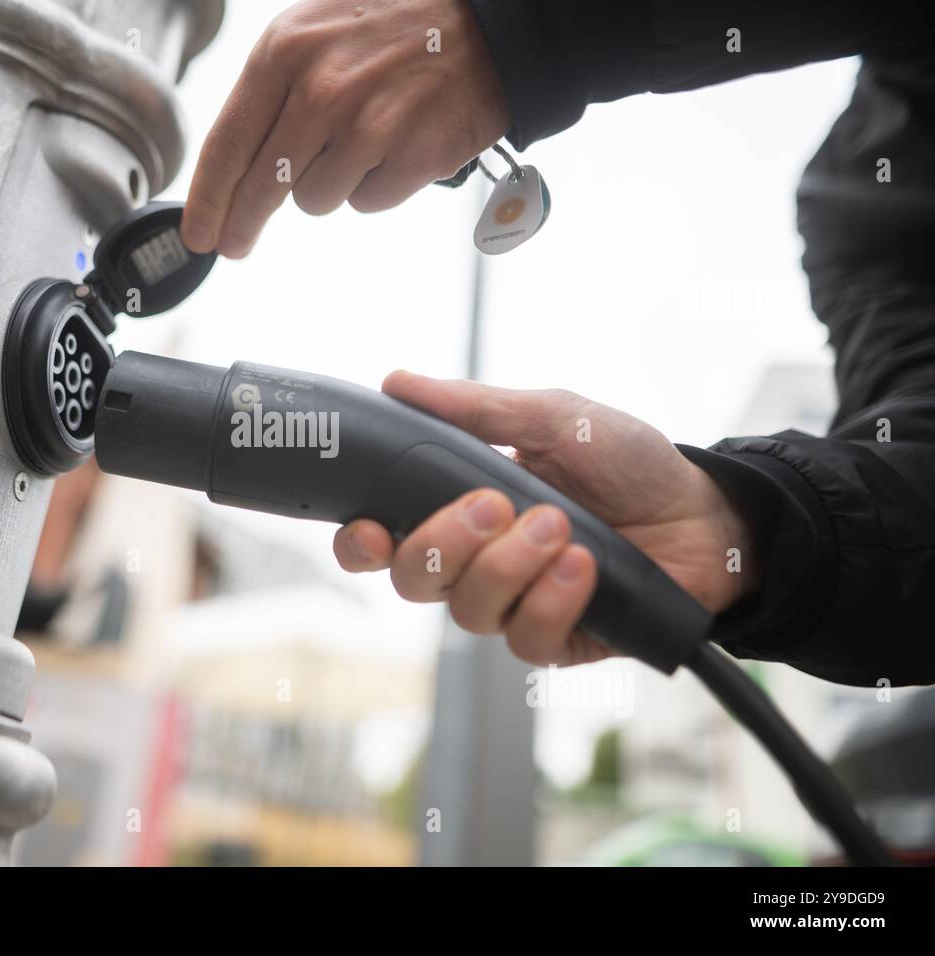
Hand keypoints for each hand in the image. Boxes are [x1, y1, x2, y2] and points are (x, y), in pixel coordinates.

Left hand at [181, 0, 510, 257]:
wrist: (485, 24)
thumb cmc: (391, 27)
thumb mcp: (313, 32)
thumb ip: (271, 91)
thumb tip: (231, 166)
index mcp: (285, 52)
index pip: (227, 143)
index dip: (206, 200)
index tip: (197, 234)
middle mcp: (321, 91)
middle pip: (262, 188)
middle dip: (242, 224)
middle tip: (235, 245)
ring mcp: (368, 127)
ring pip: (315, 199)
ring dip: (330, 183)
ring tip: (360, 140)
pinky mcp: (410, 158)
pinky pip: (367, 201)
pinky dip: (376, 184)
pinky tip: (394, 145)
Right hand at [333, 372, 759, 665]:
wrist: (704, 513)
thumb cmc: (626, 462)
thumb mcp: (552, 417)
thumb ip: (474, 408)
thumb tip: (400, 381)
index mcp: (458, 508)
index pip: (384, 539)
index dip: (361, 543)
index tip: (373, 528)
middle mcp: (476, 562)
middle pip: (413, 580)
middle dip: (445, 542)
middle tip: (495, 505)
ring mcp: (513, 604)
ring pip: (467, 611)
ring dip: (511, 565)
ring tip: (562, 527)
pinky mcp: (554, 638)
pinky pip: (525, 639)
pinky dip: (552, 600)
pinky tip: (583, 567)